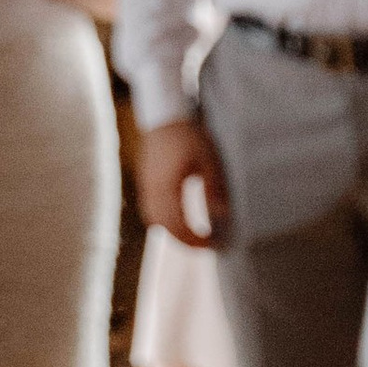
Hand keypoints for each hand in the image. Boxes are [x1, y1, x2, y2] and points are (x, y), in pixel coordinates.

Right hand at [136, 116, 227, 246]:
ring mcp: (146, 187)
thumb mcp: (209, 161)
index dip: (193, 239)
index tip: (211, 245)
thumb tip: (222, 214)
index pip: (177, 223)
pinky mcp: (145, 183)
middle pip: (163, 226)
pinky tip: (178, 223)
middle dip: (183, 241)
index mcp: (167, 187)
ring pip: (154, 220)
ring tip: (193, 238)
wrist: (165, 118)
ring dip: (172, 233)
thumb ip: (214, 188)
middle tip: (204, 247)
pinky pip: (150, 210)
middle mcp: (152, 191)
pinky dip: (164, 222)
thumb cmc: (189, 137)